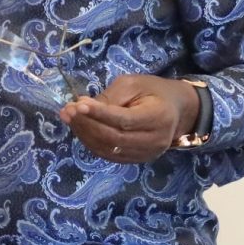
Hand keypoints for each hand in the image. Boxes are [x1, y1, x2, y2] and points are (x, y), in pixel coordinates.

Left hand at [59, 73, 197, 163]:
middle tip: (67, 110)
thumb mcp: (134, 84)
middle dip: (87, 124)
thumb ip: (111, 97)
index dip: (99, 114)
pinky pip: (109, 155)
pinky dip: (91, 142)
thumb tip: (82, 107)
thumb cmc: (154, 91)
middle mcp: (154, 141)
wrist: (176, 111)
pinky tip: (81, 128)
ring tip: (69, 117)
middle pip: (114, 138)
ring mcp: (145, 154)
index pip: (124, 120)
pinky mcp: (136, 160)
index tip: (77, 104)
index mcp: (159, 118)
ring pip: (108, 149)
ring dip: (84, 134)